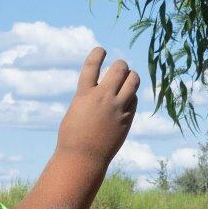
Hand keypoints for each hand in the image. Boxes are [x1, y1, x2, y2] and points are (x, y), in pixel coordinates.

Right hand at [56, 47, 139, 163]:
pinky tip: (126, 98)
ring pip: (133, 80)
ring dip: (131, 75)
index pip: (92, 65)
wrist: (84, 158)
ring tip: (127, 78)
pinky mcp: (127, 118)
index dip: (97, 53)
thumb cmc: (73, 136)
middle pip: (119, 68)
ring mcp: (117, 108)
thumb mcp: (76, 110)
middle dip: (120, 65)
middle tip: (118, 68)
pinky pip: (134, 98)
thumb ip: (88, 96)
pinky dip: (131, 95)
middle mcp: (103, 97)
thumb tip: (100, 88)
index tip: (101, 50)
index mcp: (84, 94)